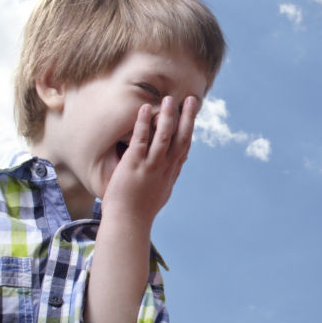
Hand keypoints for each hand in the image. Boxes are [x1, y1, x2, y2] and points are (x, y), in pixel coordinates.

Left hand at [102, 94, 198, 225]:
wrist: (128, 223)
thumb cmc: (139, 210)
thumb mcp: (160, 192)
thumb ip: (167, 176)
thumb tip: (174, 166)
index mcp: (170, 173)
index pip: (184, 146)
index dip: (190, 128)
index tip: (193, 113)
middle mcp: (164, 168)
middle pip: (181, 138)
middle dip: (187, 117)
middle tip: (192, 99)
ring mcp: (151, 166)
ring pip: (164, 136)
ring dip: (168, 116)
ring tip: (169, 99)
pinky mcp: (134, 165)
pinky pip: (141, 140)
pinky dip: (144, 123)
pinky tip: (144, 109)